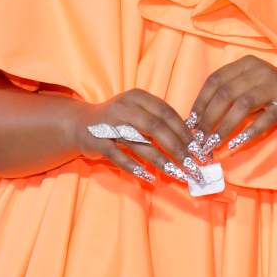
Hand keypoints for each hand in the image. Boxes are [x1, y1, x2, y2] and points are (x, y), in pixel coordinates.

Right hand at [73, 90, 202, 187]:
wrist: (79, 125)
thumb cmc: (116, 122)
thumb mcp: (137, 113)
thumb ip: (159, 121)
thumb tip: (189, 141)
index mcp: (137, 97)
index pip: (166, 112)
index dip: (183, 131)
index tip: (197, 148)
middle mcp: (123, 107)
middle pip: (155, 127)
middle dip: (176, 147)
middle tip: (190, 164)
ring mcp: (108, 124)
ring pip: (139, 143)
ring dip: (160, 160)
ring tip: (176, 174)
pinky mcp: (97, 141)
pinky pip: (119, 156)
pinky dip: (135, 168)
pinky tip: (149, 178)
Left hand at [188, 57, 276, 154]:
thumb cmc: (274, 97)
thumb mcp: (249, 89)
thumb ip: (227, 97)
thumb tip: (197, 121)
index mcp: (245, 64)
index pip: (215, 80)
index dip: (200, 102)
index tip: (191, 123)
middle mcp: (258, 70)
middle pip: (226, 93)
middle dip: (209, 118)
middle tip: (200, 139)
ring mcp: (274, 85)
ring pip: (242, 105)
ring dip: (224, 127)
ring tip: (214, 144)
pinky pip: (265, 119)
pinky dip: (248, 132)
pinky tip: (236, 145)